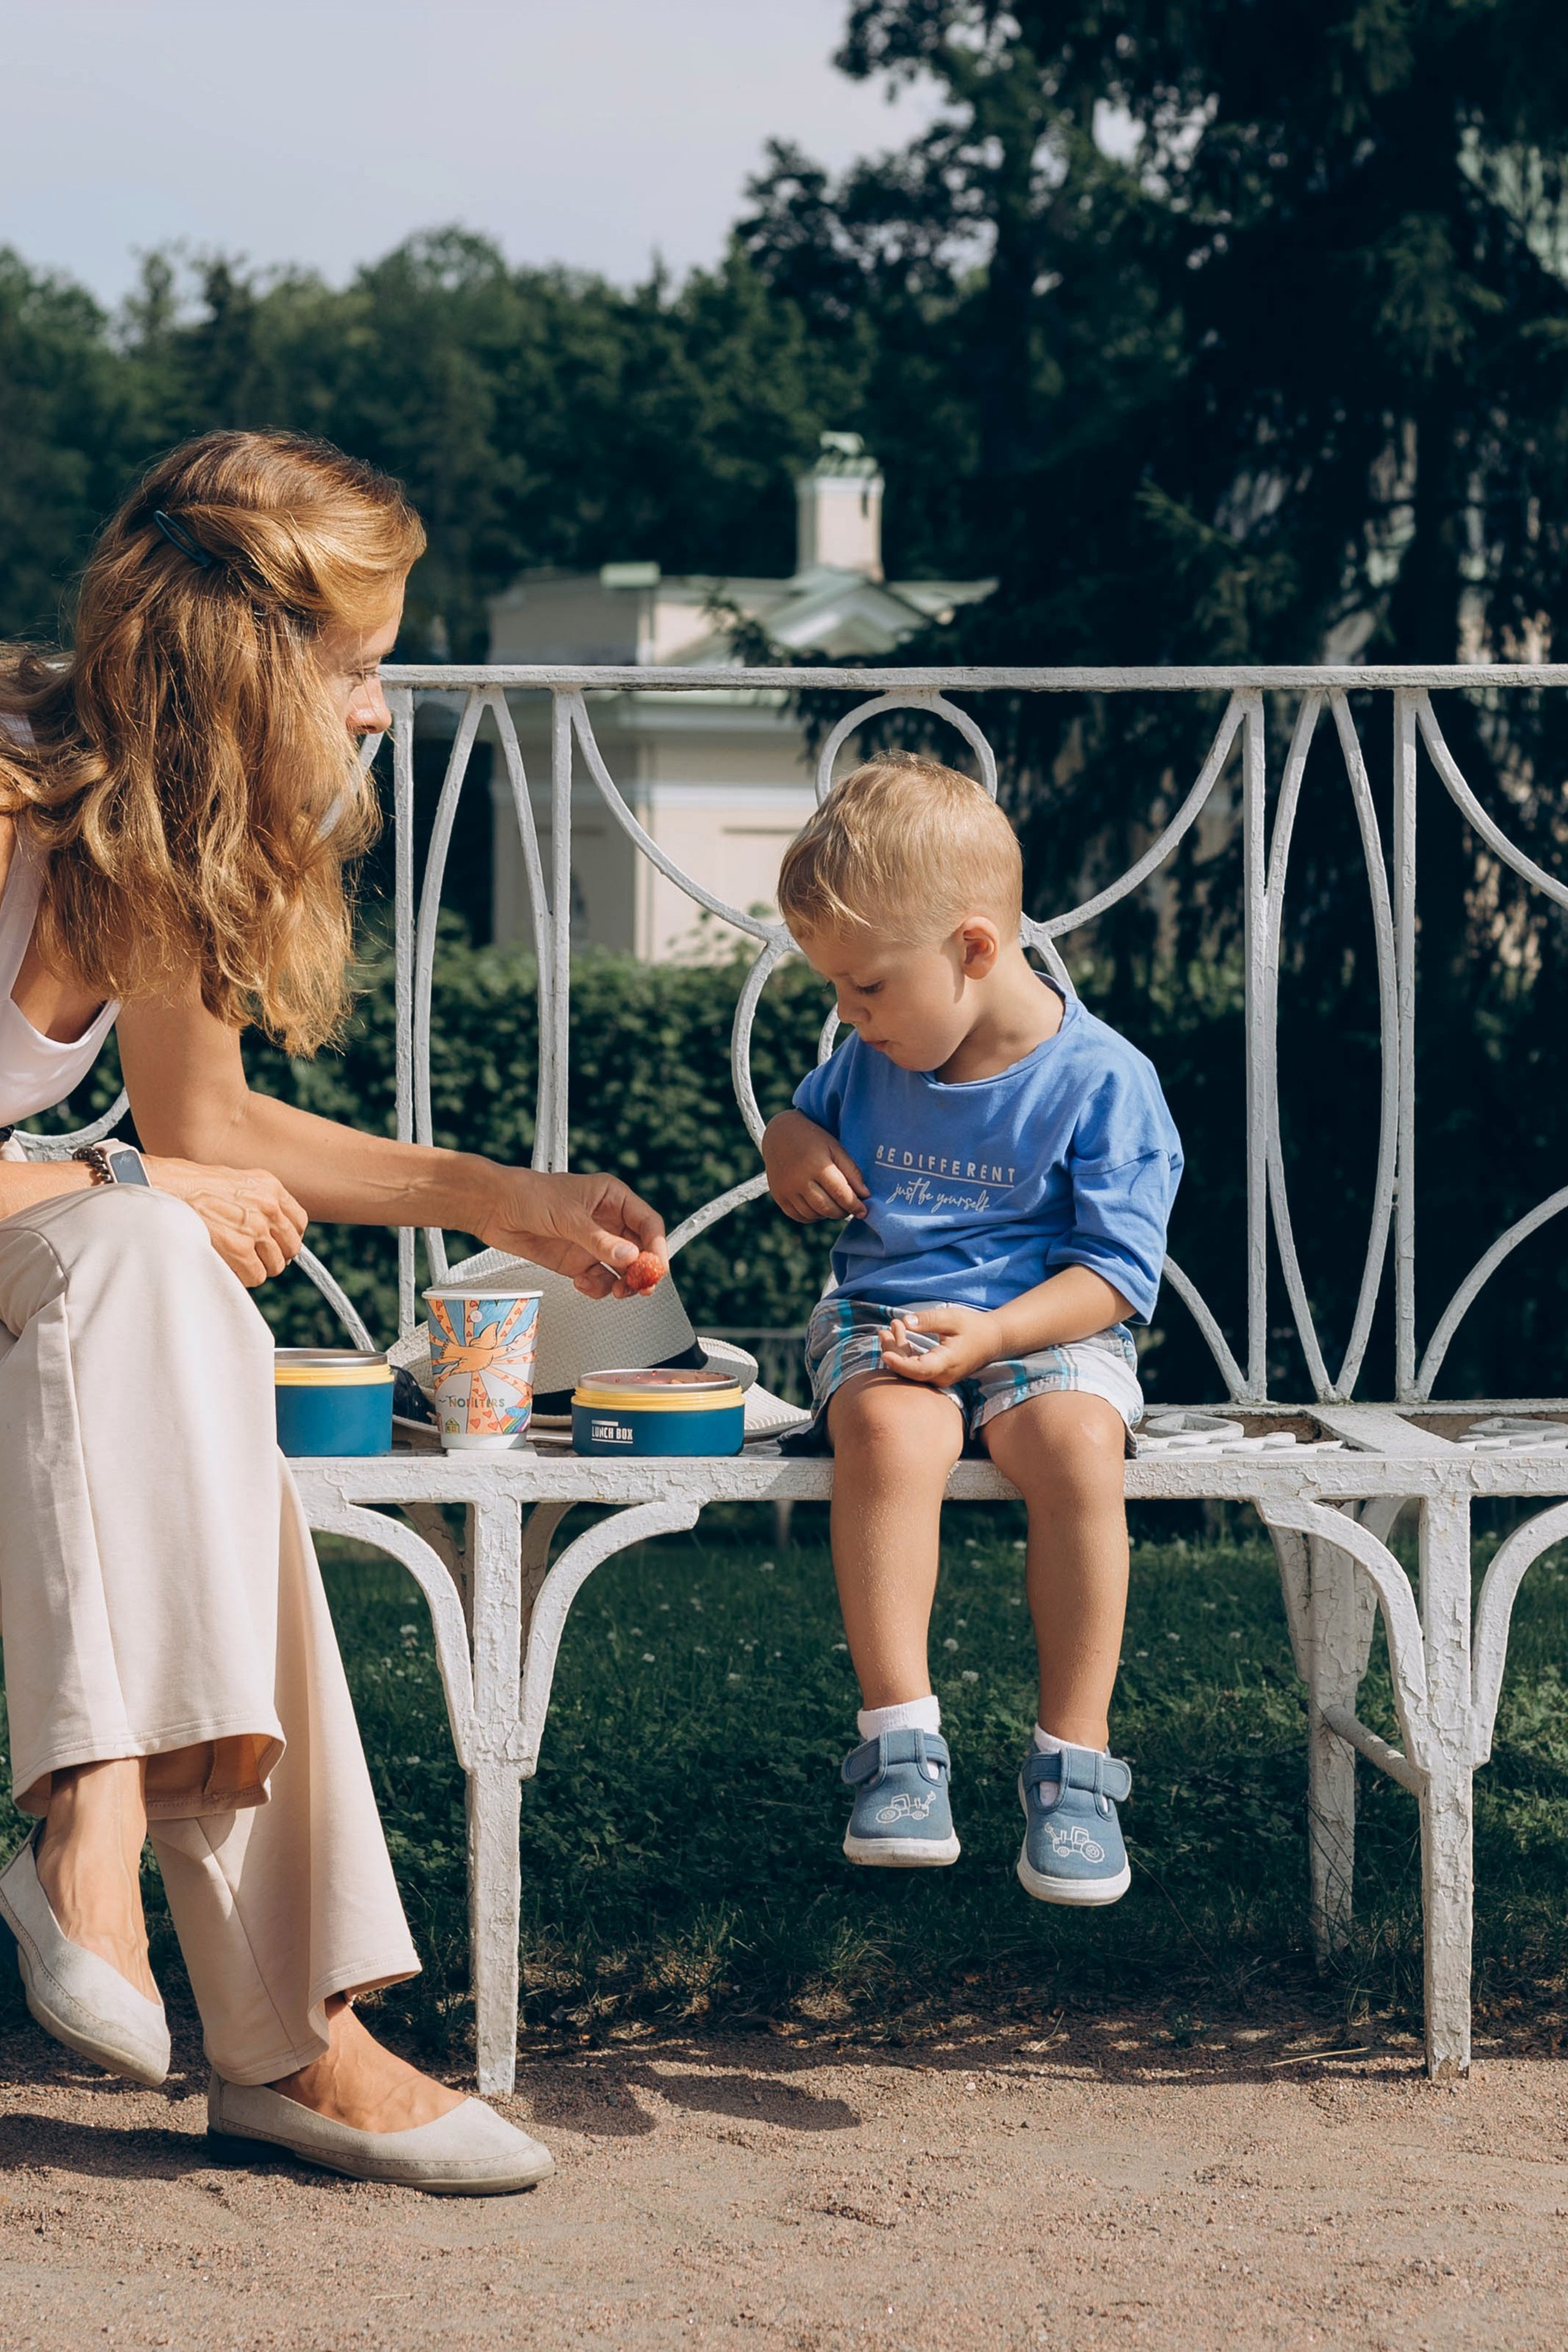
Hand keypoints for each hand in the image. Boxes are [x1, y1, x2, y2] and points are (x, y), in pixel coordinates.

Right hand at [141, 1157, 307, 1287]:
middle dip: (274, 1255)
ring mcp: (257, 1229)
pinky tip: (228, 1266)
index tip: (276, 1243)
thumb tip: (269, 1226)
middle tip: (253, 1256)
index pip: (299, 1222)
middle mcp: (269, 1207)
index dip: (287, 1237)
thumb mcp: (234, 1181)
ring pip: (274, 1265)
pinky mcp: (241, 1249)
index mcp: (270, 1187)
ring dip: (257, 1267)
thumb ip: (257, 1200)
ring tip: (236, 1260)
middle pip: (290, 1247)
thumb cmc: (190, 1185)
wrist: (165, 1188)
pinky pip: (256, 1276)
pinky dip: (244, 1277)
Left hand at [475, 1167, 666, 1298]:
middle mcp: (607, 1221)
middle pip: (640, 1250)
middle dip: (642, 1271)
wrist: (493, 1208)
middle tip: (642, 1288)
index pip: (647, 1223)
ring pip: (622, 1270)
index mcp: (612, 1198)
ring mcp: (593, 1243)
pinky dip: (597, 1287)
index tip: (656, 1267)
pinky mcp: (577, 1262)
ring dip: (622, 1284)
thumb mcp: (567, 1215)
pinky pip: (599, 1280)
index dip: (657, 1246)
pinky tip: (582, 1283)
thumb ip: (599, 1240)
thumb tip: (630, 1257)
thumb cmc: (528, 1195)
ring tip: (615, 1291)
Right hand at [763, 1111, 869, 1222]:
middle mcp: (799, 1180)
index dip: (854, 1205)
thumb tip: (865, 1195)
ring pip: (813, 1214)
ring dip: (828, 1215)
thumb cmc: (813, 1140)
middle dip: (842, 1212)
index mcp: (816, 1165)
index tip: (864, 1212)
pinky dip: (813, 1216)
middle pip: (827, 1208)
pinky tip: (819, 1207)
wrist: (780, 1134)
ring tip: (835, 1205)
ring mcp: (786, 1190)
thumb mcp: (835, 1149)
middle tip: (850, 1207)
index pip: (840, 1193)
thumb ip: (851, 1172)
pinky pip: (799, 1216)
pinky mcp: (779, 1196)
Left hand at [880, 1305, 999, 1386]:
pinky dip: (906, 1352)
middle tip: (885, 1329)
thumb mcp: (952, 1318)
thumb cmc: (973, 1327)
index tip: (885, 1353)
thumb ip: (929, 1320)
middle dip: (894, 1349)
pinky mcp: (936, 1375)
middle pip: (910, 1370)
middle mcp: (942, 1376)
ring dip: (898, 1349)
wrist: (992, 1341)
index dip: (900, 1364)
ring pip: (911, 1369)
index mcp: (947, 1363)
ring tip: (889, 1328)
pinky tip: (900, 1334)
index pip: (919, 1370)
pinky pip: (916, 1367)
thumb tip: (905, 1321)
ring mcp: (939, 1378)